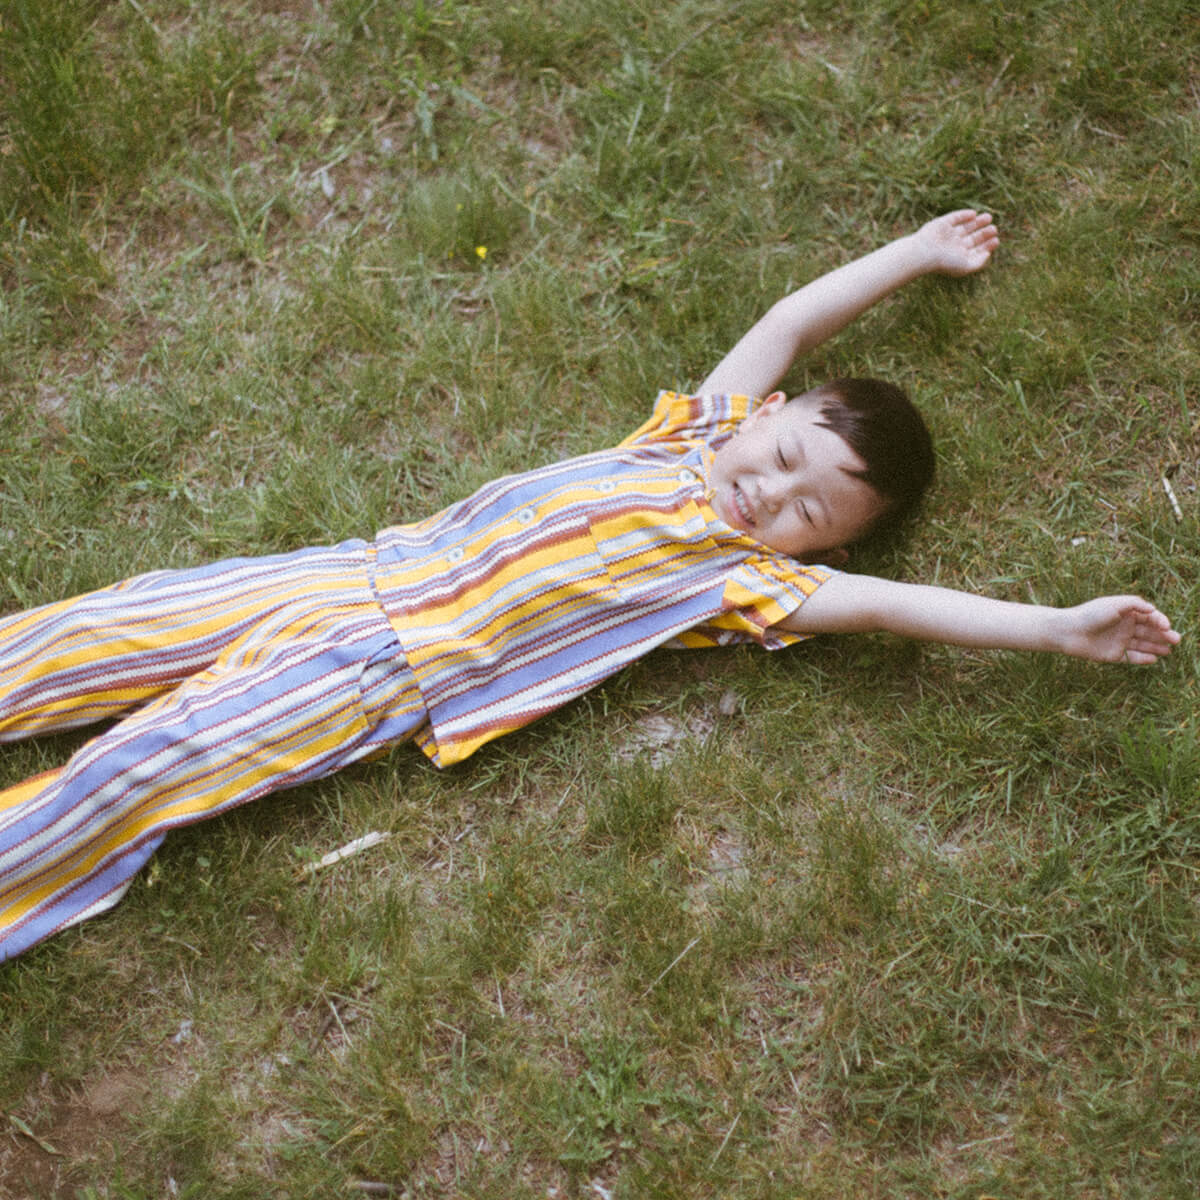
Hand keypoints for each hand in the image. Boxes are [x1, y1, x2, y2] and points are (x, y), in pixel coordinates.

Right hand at [915, 209, 998, 276]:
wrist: (925, 252)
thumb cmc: (945, 262)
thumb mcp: (966, 266)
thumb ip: (978, 262)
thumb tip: (988, 254)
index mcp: (958, 256)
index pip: (975, 249)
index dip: (986, 245)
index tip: (996, 240)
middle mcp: (954, 245)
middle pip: (972, 237)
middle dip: (983, 233)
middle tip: (994, 229)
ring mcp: (948, 234)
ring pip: (965, 226)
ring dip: (977, 222)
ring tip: (989, 217)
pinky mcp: (941, 223)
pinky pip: (955, 217)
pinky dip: (964, 215)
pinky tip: (973, 214)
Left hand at [1058, 596, 1180, 663]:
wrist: (1068, 632)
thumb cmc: (1090, 615)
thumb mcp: (1114, 604)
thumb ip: (1135, 604)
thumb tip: (1153, 609)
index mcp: (1126, 613)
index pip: (1149, 616)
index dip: (1160, 620)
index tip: (1166, 626)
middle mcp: (1125, 627)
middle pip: (1149, 631)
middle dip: (1164, 635)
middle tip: (1176, 640)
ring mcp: (1120, 641)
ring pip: (1143, 645)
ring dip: (1157, 647)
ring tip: (1169, 650)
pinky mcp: (1114, 655)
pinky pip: (1132, 658)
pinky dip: (1143, 659)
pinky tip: (1154, 659)